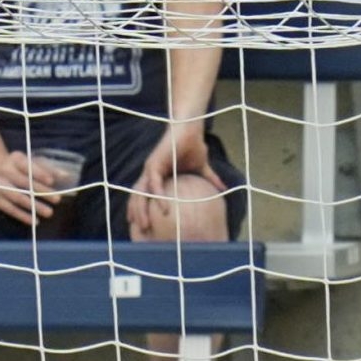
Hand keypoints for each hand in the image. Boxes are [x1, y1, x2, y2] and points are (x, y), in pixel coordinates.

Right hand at [0, 147, 60, 226]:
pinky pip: (9, 209)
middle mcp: (4, 172)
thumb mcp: (30, 161)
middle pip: (23, 182)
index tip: (52, 181)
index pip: (27, 166)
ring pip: (17, 197)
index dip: (39, 173)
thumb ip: (48, 168)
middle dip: (41, 191)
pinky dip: (22, 216)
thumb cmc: (16, 165)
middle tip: (57, 199)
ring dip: (33, 206)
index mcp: (15, 159)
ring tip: (49, 212)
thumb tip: (67, 176)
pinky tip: (34, 221)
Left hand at [127, 120, 225, 237]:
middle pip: (136, 198)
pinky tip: (162, 209)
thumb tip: (224, 189)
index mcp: (156, 176)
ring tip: (144, 225)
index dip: (140, 211)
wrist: (191, 127)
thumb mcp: (201, 167)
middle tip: (139, 233)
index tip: (142, 227)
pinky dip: (157, 196)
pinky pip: (154, 184)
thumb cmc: (193, 144)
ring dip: (140, 210)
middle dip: (136, 215)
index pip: (143, 197)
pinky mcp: (154, 163)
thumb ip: (209, 179)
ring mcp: (150, 169)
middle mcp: (149, 174)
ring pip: (140, 193)